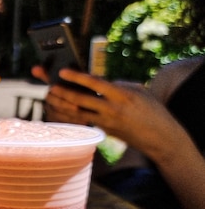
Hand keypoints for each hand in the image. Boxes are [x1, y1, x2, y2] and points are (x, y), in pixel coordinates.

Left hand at [43, 68, 187, 163]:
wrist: (159, 136)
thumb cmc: (151, 109)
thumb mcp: (138, 91)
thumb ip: (118, 85)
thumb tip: (98, 82)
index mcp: (121, 94)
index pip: (94, 83)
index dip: (76, 77)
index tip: (62, 72)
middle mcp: (111, 109)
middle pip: (81, 101)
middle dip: (63, 93)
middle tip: (50, 87)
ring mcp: (106, 122)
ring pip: (79, 113)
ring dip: (63, 106)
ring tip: (51, 98)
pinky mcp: (103, 131)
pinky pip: (84, 121)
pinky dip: (72, 116)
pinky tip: (61, 111)